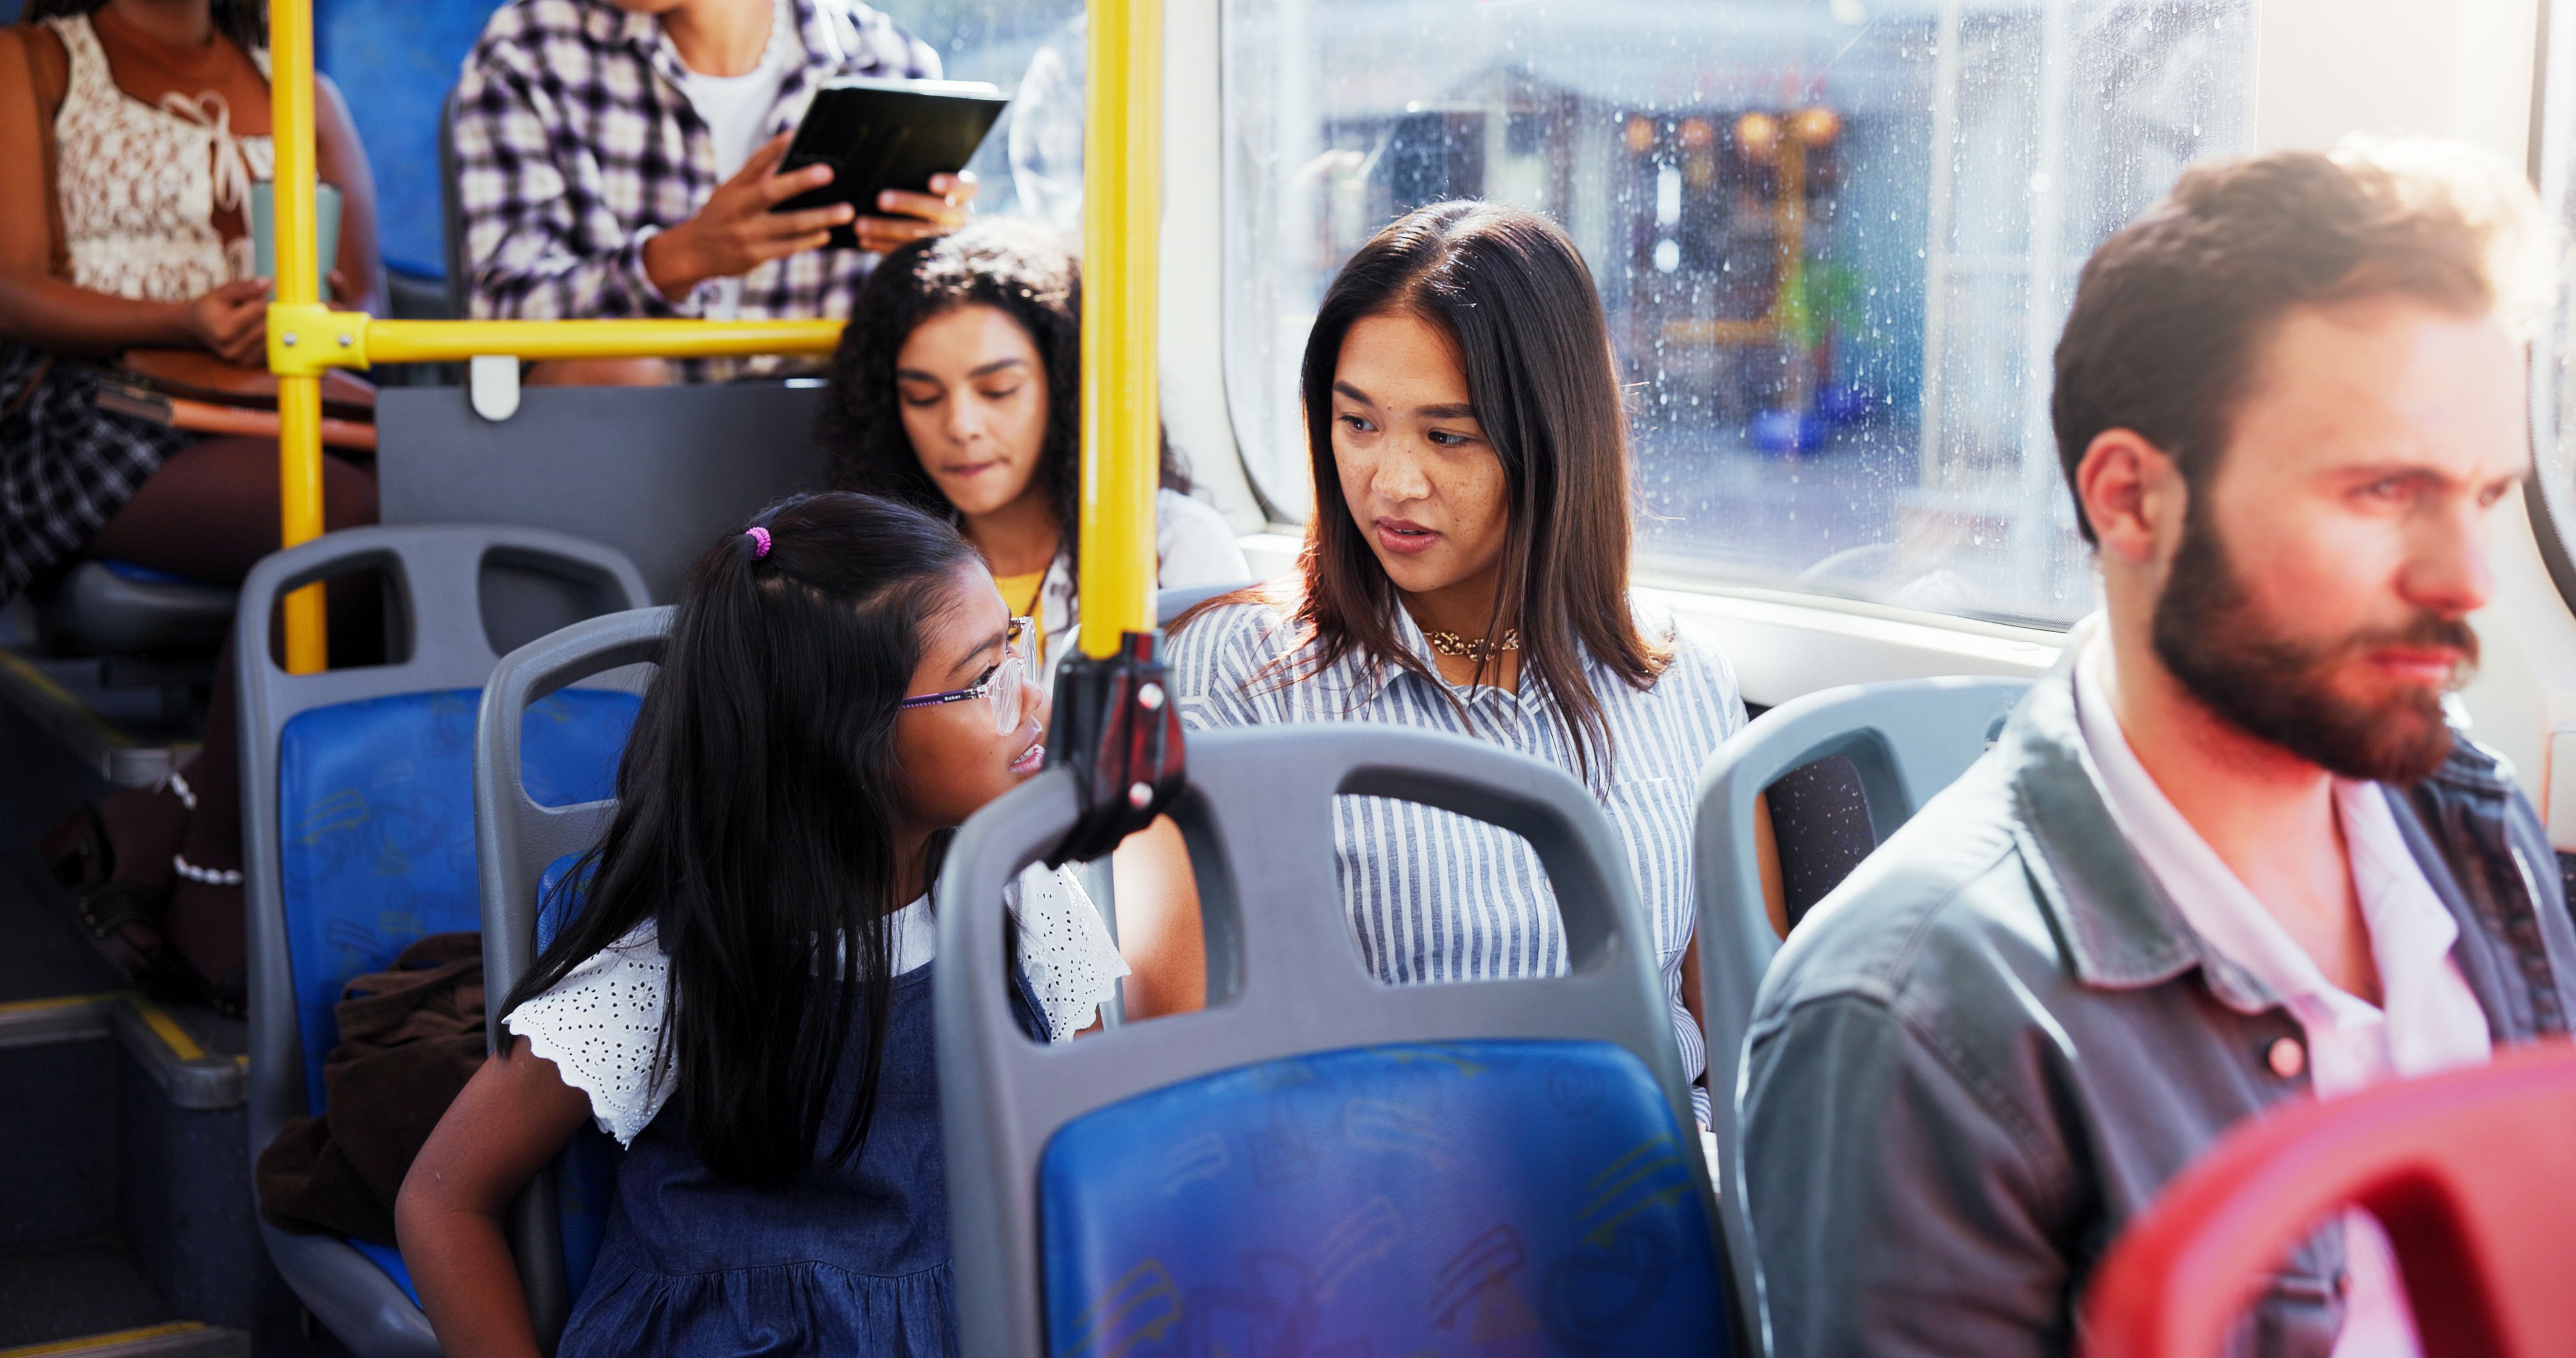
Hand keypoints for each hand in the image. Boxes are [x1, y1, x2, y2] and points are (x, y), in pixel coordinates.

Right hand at [185, 278, 269, 365]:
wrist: (197, 328)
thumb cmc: (212, 306)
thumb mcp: (223, 292)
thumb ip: (245, 288)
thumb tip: (269, 283)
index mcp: (223, 330)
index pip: (259, 310)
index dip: (262, 299)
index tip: (255, 297)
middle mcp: (232, 349)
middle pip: (268, 325)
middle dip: (269, 313)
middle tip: (256, 308)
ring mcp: (242, 359)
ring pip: (273, 337)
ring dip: (271, 325)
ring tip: (254, 319)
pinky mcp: (250, 364)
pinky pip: (272, 348)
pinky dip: (271, 337)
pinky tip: (258, 331)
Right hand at [643, 132, 853, 299]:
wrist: (694, 253)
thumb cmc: (721, 216)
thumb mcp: (730, 193)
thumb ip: (757, 176)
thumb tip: (785, 149)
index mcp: (733, 189)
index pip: (753, 164)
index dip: (773, 149)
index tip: (794, 134)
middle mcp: (738, 209)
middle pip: (771, 192)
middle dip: (801, 181)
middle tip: (828, 173)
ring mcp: (746, 234)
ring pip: (789, 224)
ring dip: (820, 218)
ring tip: (846, 212)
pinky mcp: (754, 255)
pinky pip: (788, 247)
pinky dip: (809, 240)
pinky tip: (825, 234)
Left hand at [854, 171, 976, 253]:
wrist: (935, 226)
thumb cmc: (924, 190)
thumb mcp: (927, 180)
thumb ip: (917, 172)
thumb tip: (885, 161)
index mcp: (965, 195)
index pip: (968, 187)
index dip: (952, 185)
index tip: (932, 182)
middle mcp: (962, 218)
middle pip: (940, 211)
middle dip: (909, 204)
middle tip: (880, 200)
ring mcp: (948, 240)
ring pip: (920, 236)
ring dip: (887, 229)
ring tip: (859, 225)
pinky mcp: (930, 256)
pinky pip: (907, 252)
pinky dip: (883, 246)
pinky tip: (864, 241)